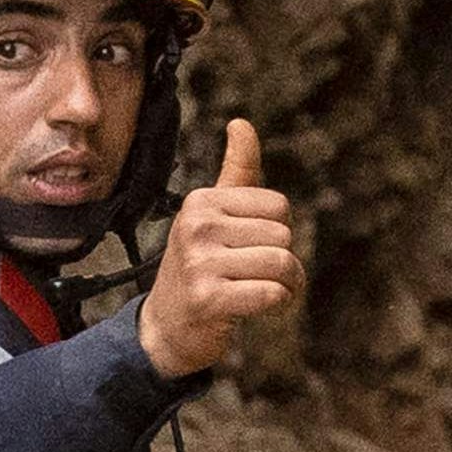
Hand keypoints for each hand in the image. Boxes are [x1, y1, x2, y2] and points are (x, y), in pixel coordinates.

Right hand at [138, 119, 300, 379]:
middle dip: (284, 263)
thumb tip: (242, 123)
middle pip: (284, 236)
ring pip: (283, 265)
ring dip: (286, 287)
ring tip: (258, 294)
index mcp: (201, 202)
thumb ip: (236, 172)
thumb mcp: (213, 216)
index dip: (276, 232)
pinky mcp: (209, 298)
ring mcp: (200, 262)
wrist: (166, 329)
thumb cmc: (200, 267)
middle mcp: (196, 226)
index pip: (278, 206)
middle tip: (255, 278)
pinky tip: (255, 311)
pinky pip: (273, 293)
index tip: (250, 249)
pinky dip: (277, 305)